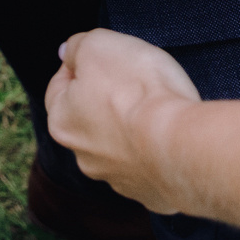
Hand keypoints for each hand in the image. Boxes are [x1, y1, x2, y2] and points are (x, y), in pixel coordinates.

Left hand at [46, 28, 204, 212]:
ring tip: (158, 110)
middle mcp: (83, 156)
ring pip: (120, 146)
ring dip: (133, 130)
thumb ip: (76, 46)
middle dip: (107, 100)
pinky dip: (158, 151)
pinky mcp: (151, 193)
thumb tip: (66, 51)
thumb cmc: (137, 90)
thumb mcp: (99, 46)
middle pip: (90, 119)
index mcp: (62, 121)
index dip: (80, 66)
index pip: (59, 87)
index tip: (102, 57)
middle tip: (135, 81)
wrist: (180, 143)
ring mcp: (118, 179)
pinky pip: (151, 166)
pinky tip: (172, 136)